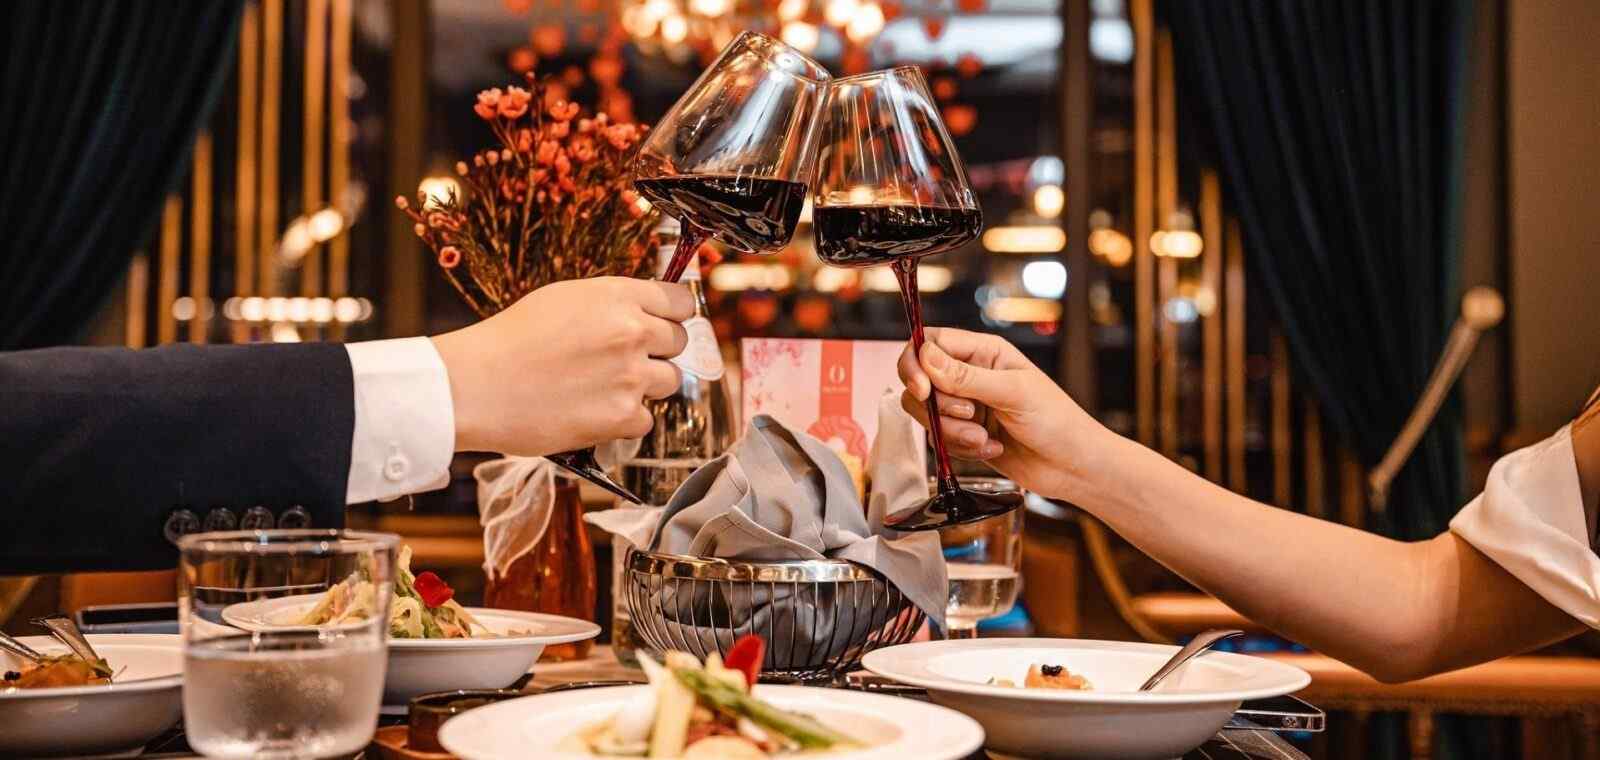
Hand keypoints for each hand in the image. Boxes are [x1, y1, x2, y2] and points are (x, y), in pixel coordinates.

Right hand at [432, 277, 692, 455]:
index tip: (665, 324)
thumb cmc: (509, 340)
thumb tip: (642, 314)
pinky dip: (626, 420)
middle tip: (624, 361)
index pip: (680, 302)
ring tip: (604, 387)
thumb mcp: (564, 299)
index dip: (673, 315)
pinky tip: (593, 412)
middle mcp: (632, 332)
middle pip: (678, 342)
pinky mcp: (622, 416)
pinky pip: (646, 419)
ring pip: (668, 382)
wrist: (476, 385)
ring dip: (644, 386)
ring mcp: (630, 376)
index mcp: (618, 296)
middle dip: (657, 351)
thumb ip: (611, 305)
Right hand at [897, 327, 1118, 500]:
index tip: (923, 389)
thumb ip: (967, 377)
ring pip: (926, 412)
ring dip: (952, 431)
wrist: (1071, 466)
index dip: (917, 363)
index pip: (930, 342)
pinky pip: (939, 439)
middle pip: (919, 379)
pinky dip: (961, 448)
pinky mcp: (963, 434)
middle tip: (969, 414)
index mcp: (984, 352)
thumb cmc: (1057, 421)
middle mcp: (970, 375)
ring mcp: (965, 406)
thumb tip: (925, 356)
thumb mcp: (1013, 393)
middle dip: (937, 405)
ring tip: (984, 437)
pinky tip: (992, 448)